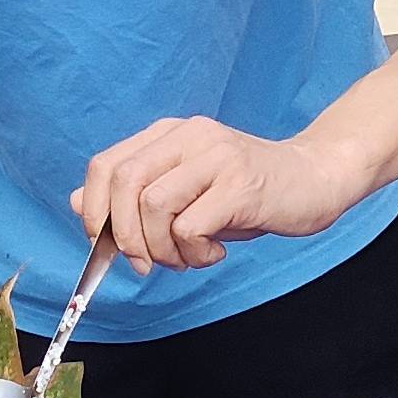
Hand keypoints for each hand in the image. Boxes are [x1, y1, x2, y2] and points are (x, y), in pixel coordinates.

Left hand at [74, 117, 366, 272]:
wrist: (315, 180)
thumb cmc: (247, 193)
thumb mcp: (186, 191)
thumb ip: (136, 195)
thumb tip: (82, 205)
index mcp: (170, 135)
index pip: (107, 165)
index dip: (96, 209)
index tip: (105, 244)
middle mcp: (189, 137)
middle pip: (124, 182)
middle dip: (123, 235)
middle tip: (144, 263)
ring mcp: (216, 157)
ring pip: (153, 205)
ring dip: (162, 248)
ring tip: (189, 257)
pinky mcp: (240, 185)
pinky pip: (191, 227)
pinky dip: (193, 253)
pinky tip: (214, 253)